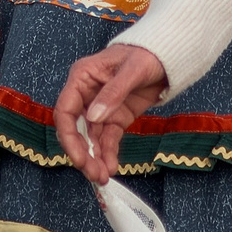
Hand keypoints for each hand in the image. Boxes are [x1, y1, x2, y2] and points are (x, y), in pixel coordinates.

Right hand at [52, 43, 167, 183]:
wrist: (166, 58)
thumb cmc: (145, 54)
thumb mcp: (132, 70)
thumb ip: (113, 93)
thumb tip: (94, 117)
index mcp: (82, 78)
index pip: (65, 110)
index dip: (68, 136)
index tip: (78, 157)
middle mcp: (86, 95)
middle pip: (75, 129)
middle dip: (82, 153)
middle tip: (93, 174)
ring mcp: (100, 108)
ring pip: (91, 138)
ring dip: (95, 158)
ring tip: (103, 177)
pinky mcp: (115, 118)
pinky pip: (108, 139)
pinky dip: (108, 153)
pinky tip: (111, 167)